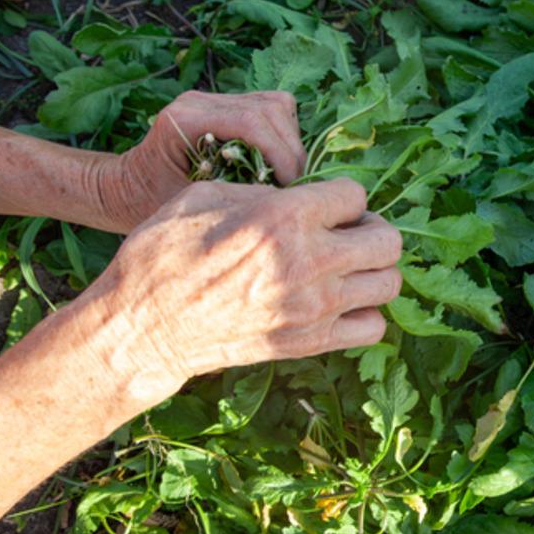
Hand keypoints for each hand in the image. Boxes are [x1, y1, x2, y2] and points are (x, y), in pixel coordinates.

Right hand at [81, 178, 400, 408]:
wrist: (144, 327)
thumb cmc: (163, 253)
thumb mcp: (205, 196)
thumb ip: (262, 190)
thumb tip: (298, 195)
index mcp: (282, 217)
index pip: (356, 195)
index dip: (341, 197)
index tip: (325, 206)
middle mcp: (308, 261)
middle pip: (388, 240)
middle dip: (371, 230)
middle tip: (346, 234)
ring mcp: (314, 307)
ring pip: (389, 284)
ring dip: (373, 271)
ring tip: (346, 268)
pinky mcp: (310, 342)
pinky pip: (373, 327)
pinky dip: (365, 313)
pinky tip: (340, 303)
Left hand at [96, 91, 307, 231]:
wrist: (124, 189)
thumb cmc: (148, 203)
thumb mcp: (189, 205)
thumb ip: (232, 191)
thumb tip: (282, 195)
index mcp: (184, 120)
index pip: (251, 122)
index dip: (281, 154)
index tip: (291, 186)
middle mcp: (199, 100)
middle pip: (271, 109)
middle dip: (290, 150)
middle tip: (294, 186)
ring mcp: (212, 99)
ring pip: (276, 105)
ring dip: (289, 142)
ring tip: (286, 175)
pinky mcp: (224, 105)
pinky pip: (270, 109)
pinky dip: (281, 135)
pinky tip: (274, 162)